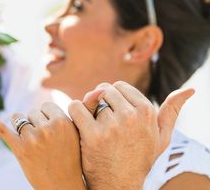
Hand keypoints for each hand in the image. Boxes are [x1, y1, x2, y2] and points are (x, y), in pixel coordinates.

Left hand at [0, 102, 84, 189]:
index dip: (48, 118)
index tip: (54, 132)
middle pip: (32, 112)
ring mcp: (31, 139)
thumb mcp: (83, 131)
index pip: (46, 106)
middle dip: (36, 123)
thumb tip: (100, 89)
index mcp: (63, 122)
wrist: (64, 186)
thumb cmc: (75, 156)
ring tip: (35, 144)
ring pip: (19, 118)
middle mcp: (46, 129)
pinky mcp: (18, 149)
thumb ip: (88, 108)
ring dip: (24, 127)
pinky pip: (0, 128)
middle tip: (46, 142)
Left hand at [68, 81, 193, 189]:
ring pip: (90, 98)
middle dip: (101, 101)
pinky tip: (80, 123)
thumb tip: (191, 89)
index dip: (113, 98)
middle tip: (102, 118)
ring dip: (88, 109)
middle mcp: (131, 116)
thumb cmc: (140, 157)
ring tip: (94, 125)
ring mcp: (111, 126)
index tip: (114, 112)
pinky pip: (76, 107)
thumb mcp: (162, 136)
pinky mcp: (92, 136)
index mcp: (146, 111)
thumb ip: (172, 110)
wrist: (120, 185)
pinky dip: (74, 111)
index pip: (119, 86)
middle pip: (104, 90)